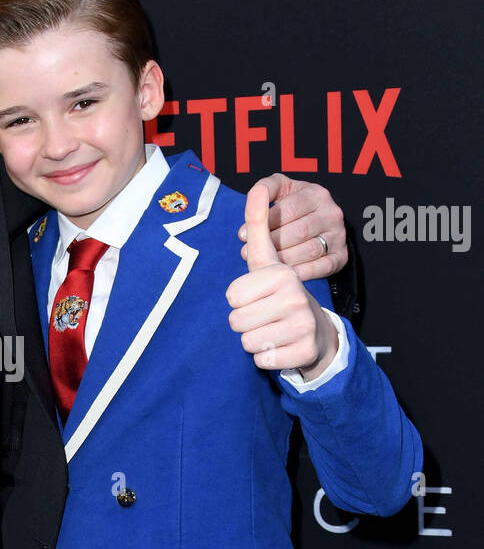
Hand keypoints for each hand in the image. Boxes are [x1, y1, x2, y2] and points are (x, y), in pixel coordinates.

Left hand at [227, 182, 337, 378]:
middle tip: (266, 316)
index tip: (260, 295)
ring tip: (273, 330)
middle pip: (235, 321)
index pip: (232, 296)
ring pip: (246, 342)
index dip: (240, 300)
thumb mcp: (269, 259)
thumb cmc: (281, 292)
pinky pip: (261, 361)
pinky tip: (282, 347)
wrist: (315, 330)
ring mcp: (302, 326)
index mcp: (282, 273)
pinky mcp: (303, 353)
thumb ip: (260, 224)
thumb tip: (256, 186)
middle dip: (245, 322)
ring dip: (255, 340)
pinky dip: (266, 359)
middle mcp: (295, 296)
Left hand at [238, 173, 346, 280]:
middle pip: (299, 231)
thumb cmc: (293, 206)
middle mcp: (331, 213)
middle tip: (248, 253)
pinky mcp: (341, 256)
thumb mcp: (282, 190)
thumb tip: (252, 207)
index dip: (263, 223)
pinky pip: (321, 267)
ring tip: (262, 264)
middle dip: (271, 243)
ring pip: (309, 250)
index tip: (242, 235)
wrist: (320, 223)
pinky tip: (281, 275)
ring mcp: (339, 236)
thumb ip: (266, 189)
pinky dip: (300, 273)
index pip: (289, 209)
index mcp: (316, 194)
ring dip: (282, 259)